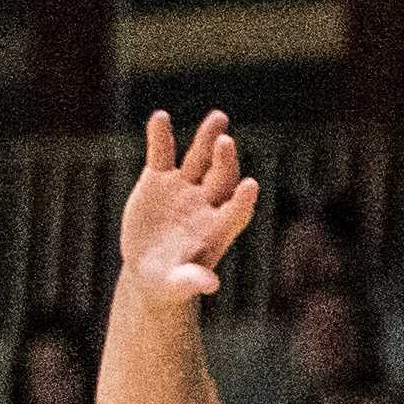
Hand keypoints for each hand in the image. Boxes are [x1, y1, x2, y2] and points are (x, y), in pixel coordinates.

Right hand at [119, 109, 259, 304]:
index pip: (237, 211)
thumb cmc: (170, 281)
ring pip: (200, 158)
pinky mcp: (160, 178)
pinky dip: (161, 136)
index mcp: (218, 228)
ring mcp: (185, 187)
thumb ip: (192, 281)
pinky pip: (162, 153)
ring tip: (218, 118)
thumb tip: (211, 285)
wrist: (151, 267)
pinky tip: (160, 117)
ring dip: (207, 138)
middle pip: (222, 178)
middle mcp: (207, 202)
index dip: (243, 200)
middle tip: (226, 142)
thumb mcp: (177, 285)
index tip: (252, 186)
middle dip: (225, 161)